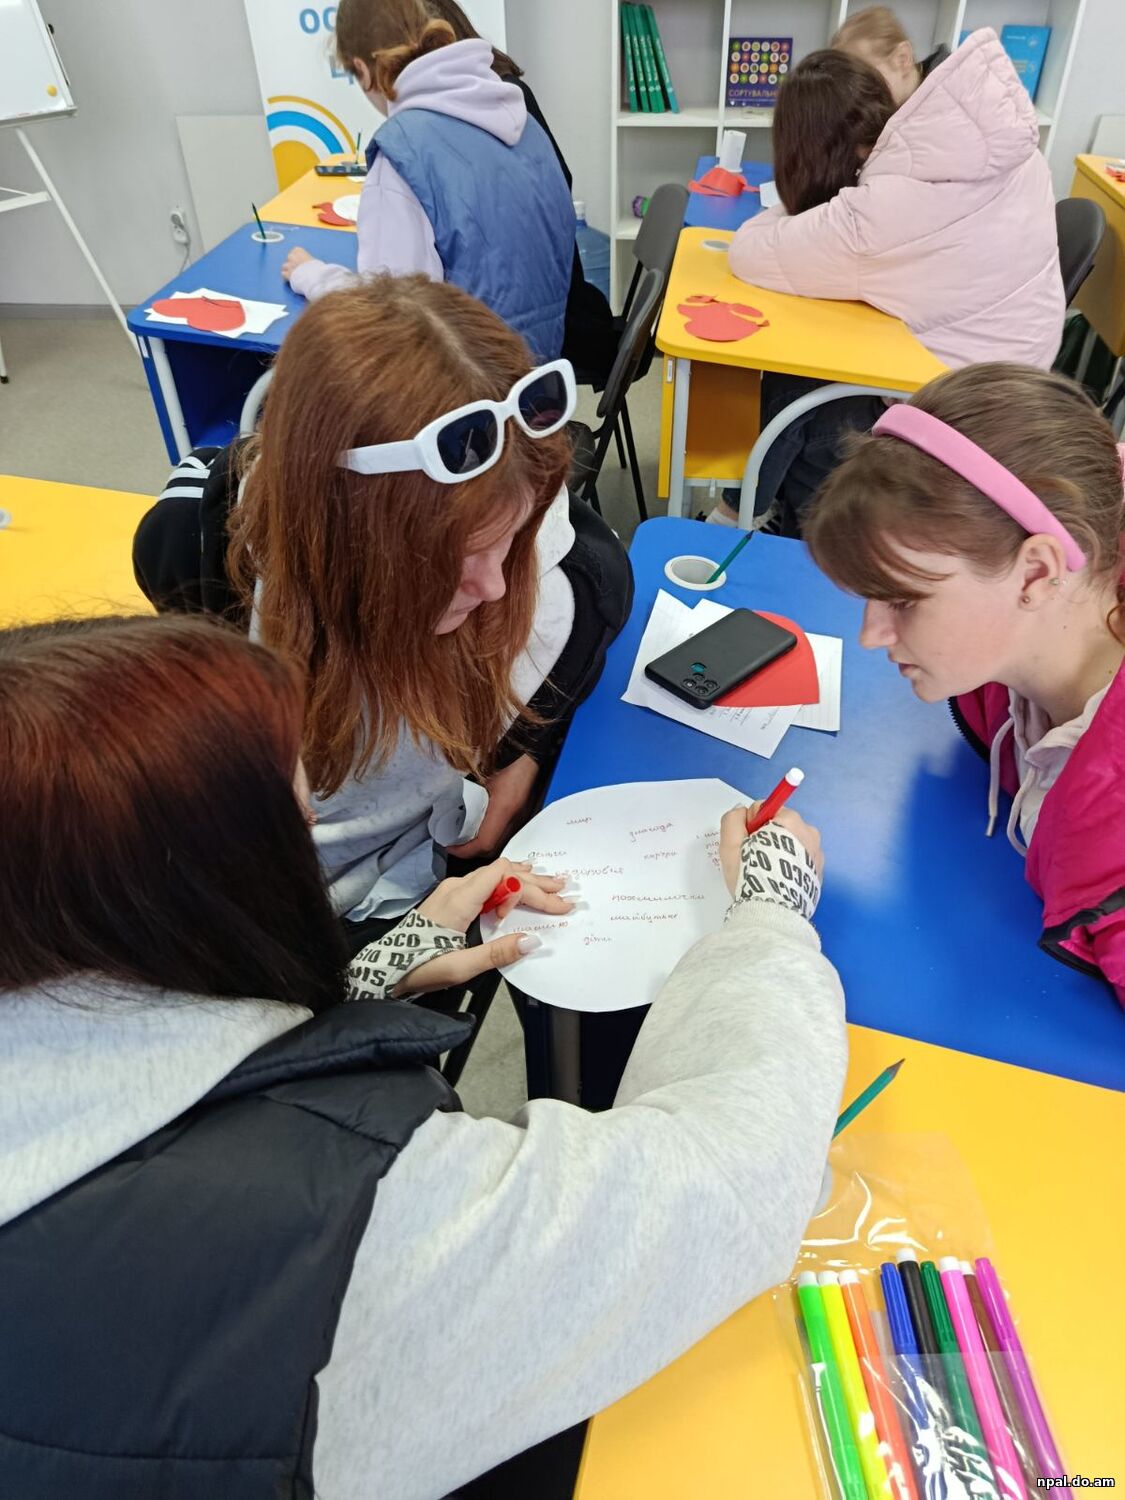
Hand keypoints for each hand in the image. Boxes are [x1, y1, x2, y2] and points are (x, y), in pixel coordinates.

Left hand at [281, 246, 312, 282]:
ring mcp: (289, 265)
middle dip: (291, 263)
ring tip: (292, 275)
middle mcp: (292, 256)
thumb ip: (308, 260)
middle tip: (295, 268)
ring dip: (287, 270)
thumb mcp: (314, 260)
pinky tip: (289, 280)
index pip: (294, 251)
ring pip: (284, 266)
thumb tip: (309, 264)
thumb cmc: (317, 268)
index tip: (299, 261)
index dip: (296, 257)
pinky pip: (283, 274)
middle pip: (288, 258)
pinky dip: (285, 277)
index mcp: (299, 251)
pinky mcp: (287, 274)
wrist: (314, 277)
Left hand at [395, 858, 571, 996]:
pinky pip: (485, 882)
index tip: (554, 907)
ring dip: (523, 880)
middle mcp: (456, 887)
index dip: (531, 888)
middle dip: (535, 882)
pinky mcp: (450, 897)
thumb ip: (497, 953)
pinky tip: (518, 885)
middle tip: (563, 889)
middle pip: (502, 872)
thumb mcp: (460, 967)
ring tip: (549, 884)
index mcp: (459, 899)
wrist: (386, 966)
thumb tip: (531, 940)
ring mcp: (452, 890)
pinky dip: (507, 884)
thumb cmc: (420, 967)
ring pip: (495, 875)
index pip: (504, 877)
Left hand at [447, 754, 538, 859]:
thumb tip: (452, 810)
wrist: (529, 755)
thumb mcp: (482, 778)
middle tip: (454, 844)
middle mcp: (513, 819)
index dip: (465, 850)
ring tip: (464, 838)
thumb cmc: (506, 761)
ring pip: (498, 843)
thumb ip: (469, 797)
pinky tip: (479, 829)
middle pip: (492, 848)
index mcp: (503, 809)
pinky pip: (504, 834)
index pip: (484, 843)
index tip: (450, 846)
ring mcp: (519, 819)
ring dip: (480, 846)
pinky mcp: (520, 816)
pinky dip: (489, 837)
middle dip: (471, 851)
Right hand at [719, 803, 823, 897]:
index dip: (751, 825)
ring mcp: (817, 854)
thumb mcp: (730, 843)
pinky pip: (801, 862)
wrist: (773, 913)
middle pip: (780, 826)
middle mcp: (809, 832)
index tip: (747, 844)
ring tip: (768, 874)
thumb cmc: (751, 875)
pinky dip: (790, 868)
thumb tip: (742, 812)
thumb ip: (733, 819)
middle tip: (755, 860)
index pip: (765, 809)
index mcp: (789, 820)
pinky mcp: (819, 873)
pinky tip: (779, 882)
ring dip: (780, 853)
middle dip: (767, 838)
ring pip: (791, 844)